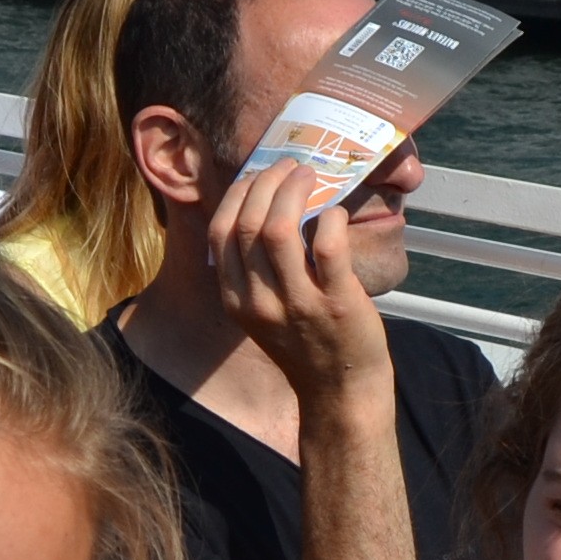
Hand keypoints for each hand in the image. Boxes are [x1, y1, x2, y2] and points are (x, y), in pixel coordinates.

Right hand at [206, 153, 394, 415]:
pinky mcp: (336, 304)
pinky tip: (336, 213)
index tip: (261, 175)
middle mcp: (259, 301)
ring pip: (279, 229)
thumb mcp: (263, 311)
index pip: (221, 232)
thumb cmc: (306, 342)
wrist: (339, 392)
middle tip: (292, 168)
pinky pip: (328, 247)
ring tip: (311, 176)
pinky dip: (331, 218)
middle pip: (248, 222)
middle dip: (269, 182)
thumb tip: (266, 203)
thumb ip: (255, 269)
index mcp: (235, 299)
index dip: (239, 193)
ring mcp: (297, 304)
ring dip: (295, 191)